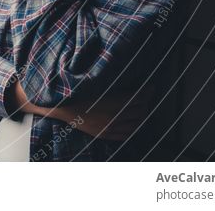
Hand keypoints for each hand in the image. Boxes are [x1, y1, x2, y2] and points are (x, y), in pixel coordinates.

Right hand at [37, 85, 155, 140]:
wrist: (63, 107)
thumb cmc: (79, 92)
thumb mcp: (97, 84)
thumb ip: (115, 84)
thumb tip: (129, 79)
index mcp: (115, 102)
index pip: (140, 97)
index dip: (148, 91)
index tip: (151, 86)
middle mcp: (116, 116)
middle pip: (140, 110)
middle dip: (146, 102)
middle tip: (147, 96)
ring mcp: (111, 127)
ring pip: (136, 124)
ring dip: (141, 115)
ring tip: (142, 108)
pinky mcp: (106, 134)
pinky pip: (127, 134)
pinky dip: (133, 128)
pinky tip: (133, 123)